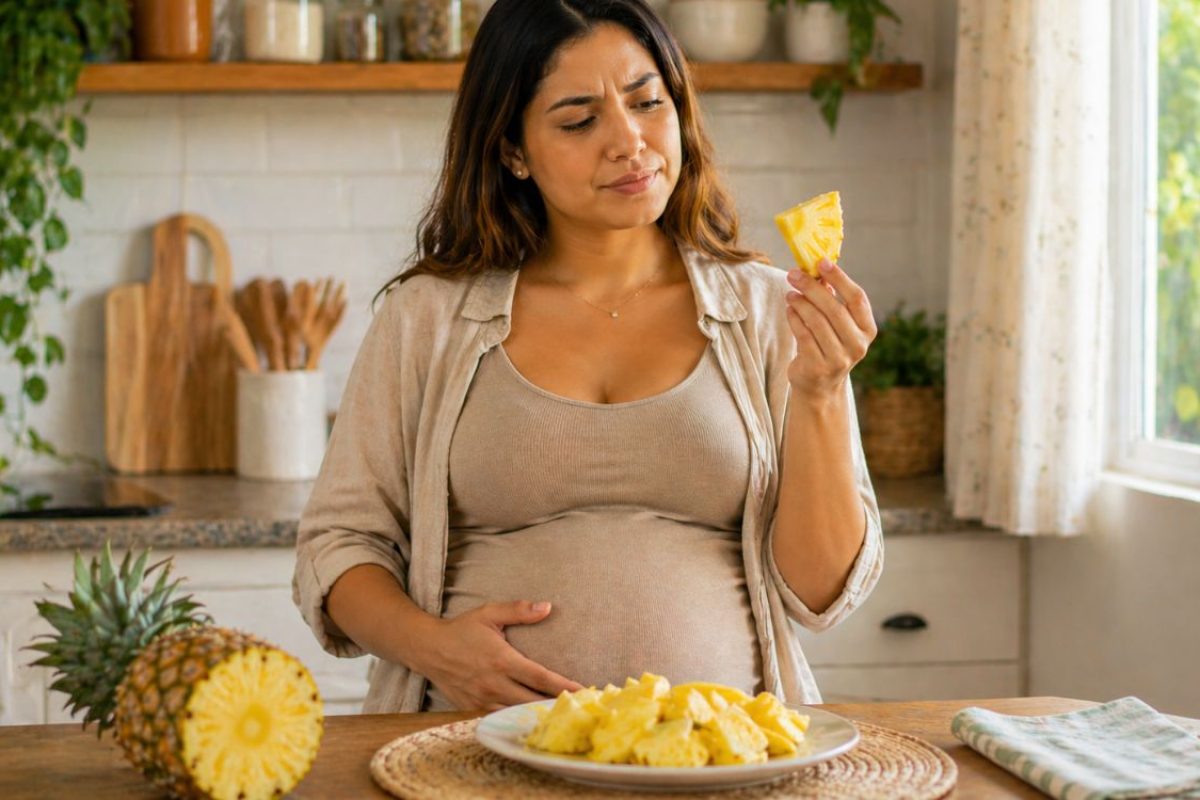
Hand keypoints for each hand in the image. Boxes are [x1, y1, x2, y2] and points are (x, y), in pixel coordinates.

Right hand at [418, 600, 584, 711]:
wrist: (427, 649)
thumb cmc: (461, 629)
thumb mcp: (489, 613)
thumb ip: (519, 610)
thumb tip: (547, 607)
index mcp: (502, 660)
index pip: (540, 677)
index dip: (563, 686)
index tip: (583, 690)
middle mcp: (494, 683)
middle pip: (532, 701)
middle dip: (555, 706)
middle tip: (579, 709)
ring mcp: (482, 699)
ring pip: (516, 713)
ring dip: (537, 715)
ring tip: (560, 716)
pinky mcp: (473, 708)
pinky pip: (499, 718)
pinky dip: (515, 719)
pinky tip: (530, 720)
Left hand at [783, 259, 876, 403]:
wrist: (820, 386)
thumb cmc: (828, 345)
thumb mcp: (836, 323)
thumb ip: (831, 299)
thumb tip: (816, 269)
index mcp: (868, 329)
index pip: (857, 298)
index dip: (840, 278)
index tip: (821, 262)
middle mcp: (858, 345)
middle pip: (834, 308)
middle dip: (812, 288)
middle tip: (794, 274)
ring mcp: (839, 359)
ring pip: (816, 322)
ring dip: (800, 303)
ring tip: (790, 293)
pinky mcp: (818, 368)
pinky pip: (803, 335)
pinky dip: (794, 319)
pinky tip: (789, 309)